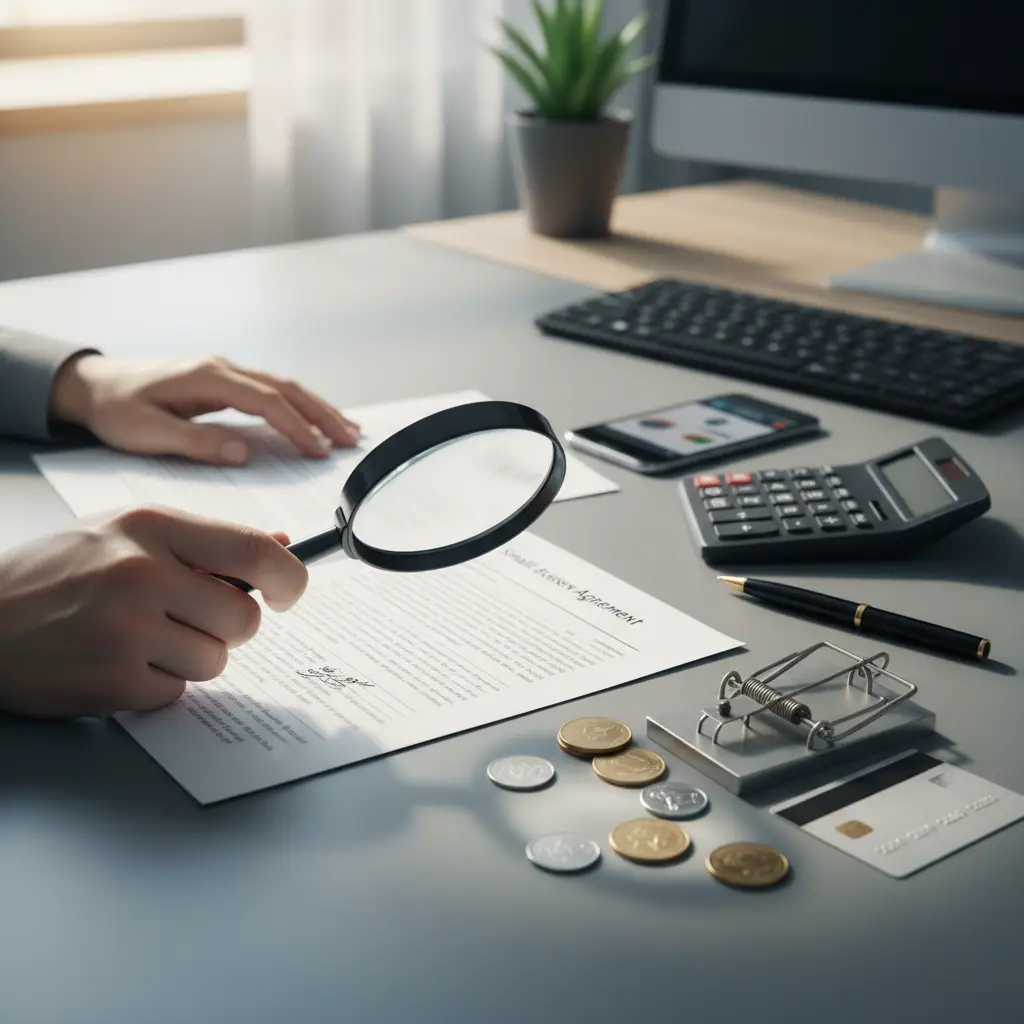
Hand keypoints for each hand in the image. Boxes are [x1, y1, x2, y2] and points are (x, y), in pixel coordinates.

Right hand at [0, 507, 306, 717]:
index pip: (255, 552)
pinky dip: (157, 683)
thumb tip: (283, 548)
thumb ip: (203, 540)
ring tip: (141, 637)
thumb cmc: (57, 571)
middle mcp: (142, 575)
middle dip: (227, 626)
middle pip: (243, 620)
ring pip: (215, 661)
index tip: (287, 593)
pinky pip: (176, 692)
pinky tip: (118, 660)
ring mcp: (126, 632)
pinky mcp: (112, 682)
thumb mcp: (125, 532)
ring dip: (190, 656)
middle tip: (190, 619)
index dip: (289, 578)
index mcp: (151, 527)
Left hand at [49, 354, 359, 465]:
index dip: (297, 426)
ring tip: (347, 430)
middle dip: (322, 414)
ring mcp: (226, 372)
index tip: (319, 451)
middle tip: (351, 439)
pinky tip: (314, 418)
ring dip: (317, 408)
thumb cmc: (116, 410)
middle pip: (286, 388)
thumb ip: (196, 442)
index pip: (266, 401)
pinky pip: (271, 390)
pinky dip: (299, 405)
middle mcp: (223, 369)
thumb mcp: (147, 432)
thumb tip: (242, 452)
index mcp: (208, 378)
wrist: (93, 385)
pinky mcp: (224, 381)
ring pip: (284, 386)